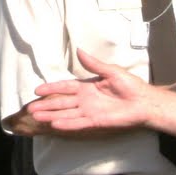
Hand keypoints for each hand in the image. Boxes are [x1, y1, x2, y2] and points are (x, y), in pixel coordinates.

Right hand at [29, 49, 153, 131]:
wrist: (143, 101)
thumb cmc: (130, 85)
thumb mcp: (111, 71)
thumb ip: (94, 64)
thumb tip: (79, 50)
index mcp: (88, 87)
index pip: (65, 87)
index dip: (52, 88)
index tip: (37, 91)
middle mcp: (85, 100)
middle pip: (62, 102)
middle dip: (46, 105)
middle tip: (31, 109)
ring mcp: (89, 112)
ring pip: (66, 114)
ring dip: (52, 115)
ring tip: (37, 117)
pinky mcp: (96, 121)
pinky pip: (79, 123)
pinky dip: (67, 123)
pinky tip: (55, 124)